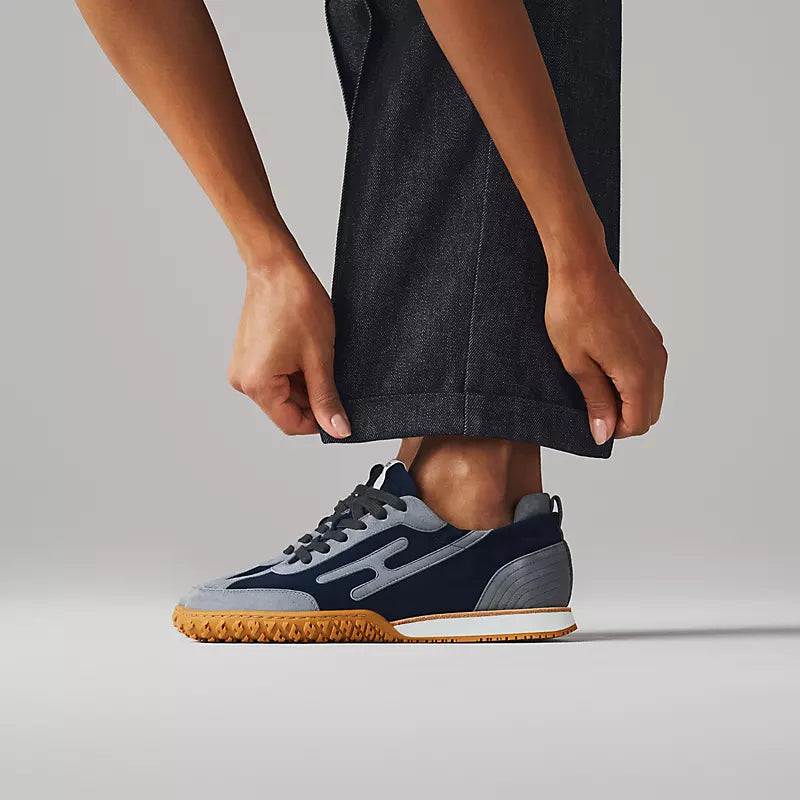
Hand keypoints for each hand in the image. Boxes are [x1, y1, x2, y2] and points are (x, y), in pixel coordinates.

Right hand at [227, 241, 350, 437]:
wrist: (277, 267)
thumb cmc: (296, 303)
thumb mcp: (319, 357)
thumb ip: (327, 398)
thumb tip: (338, 429)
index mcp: (257, 384)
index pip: (291, 424)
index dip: (319, 422)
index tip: (340, 412)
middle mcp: (242, 381)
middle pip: (285, 409)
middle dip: (312, 398)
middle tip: (331, 374)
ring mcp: (242, 368)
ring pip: (282, 393)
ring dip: (304, 383)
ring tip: (316, 357)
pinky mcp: (247, 357)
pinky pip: (274, 377)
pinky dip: (293, 372)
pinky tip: (305, 353)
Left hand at [545, 257, 666, 443]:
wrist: (581, 268)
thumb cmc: (573, 311)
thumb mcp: (577, 364)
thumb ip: (596, 401)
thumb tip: (605, 432)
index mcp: (638, 373)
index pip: (638, 423)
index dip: (614, 430)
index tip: (590, 420)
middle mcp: (654, 361)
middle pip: (650, 411)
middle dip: (624, 417)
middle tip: (590, 404)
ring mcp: (654, 346)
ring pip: (651, 391)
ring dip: (628, 398)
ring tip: (594, 383)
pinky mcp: (648, 334)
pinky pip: (649, 370)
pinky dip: (632, 379)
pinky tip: (603, 366)